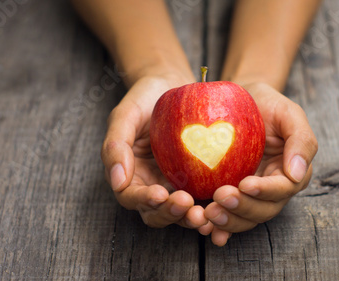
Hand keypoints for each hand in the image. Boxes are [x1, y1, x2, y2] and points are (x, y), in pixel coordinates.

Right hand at [101, 75, 207, 229]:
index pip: (132, 197)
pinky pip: (204, 197)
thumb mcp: (124, 115)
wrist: (172, 85)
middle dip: (169, 214)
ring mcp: (176, 184)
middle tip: (186, 204)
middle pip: (156, 212)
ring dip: (190, 217)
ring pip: (181, 212)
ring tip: (204, 213)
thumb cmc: (144, 98)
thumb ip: (115, 146)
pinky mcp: (198, 180)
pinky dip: (211, 206)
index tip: (159, 194)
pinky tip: (223, 202)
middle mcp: (151, 185)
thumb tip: (117, 181)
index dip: (144, 200)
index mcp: (129, 174)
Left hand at [203, 82, 317, 245]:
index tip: (246, 184)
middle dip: (243, 208)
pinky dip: (217, 227)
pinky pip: (226, 216)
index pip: (283, 189)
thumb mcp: (288, 112)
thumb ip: (301, 140)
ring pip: (244, 219)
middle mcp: (272, 189)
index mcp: (290, 172)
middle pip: (263, 210)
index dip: (266, 191)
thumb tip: (298, 173)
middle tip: (220, 197)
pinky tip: (204, 228)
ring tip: (209, 214)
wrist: (235, 101)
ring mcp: (249, 195)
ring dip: (228, 221)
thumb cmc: (265, 104)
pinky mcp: (229, 195)